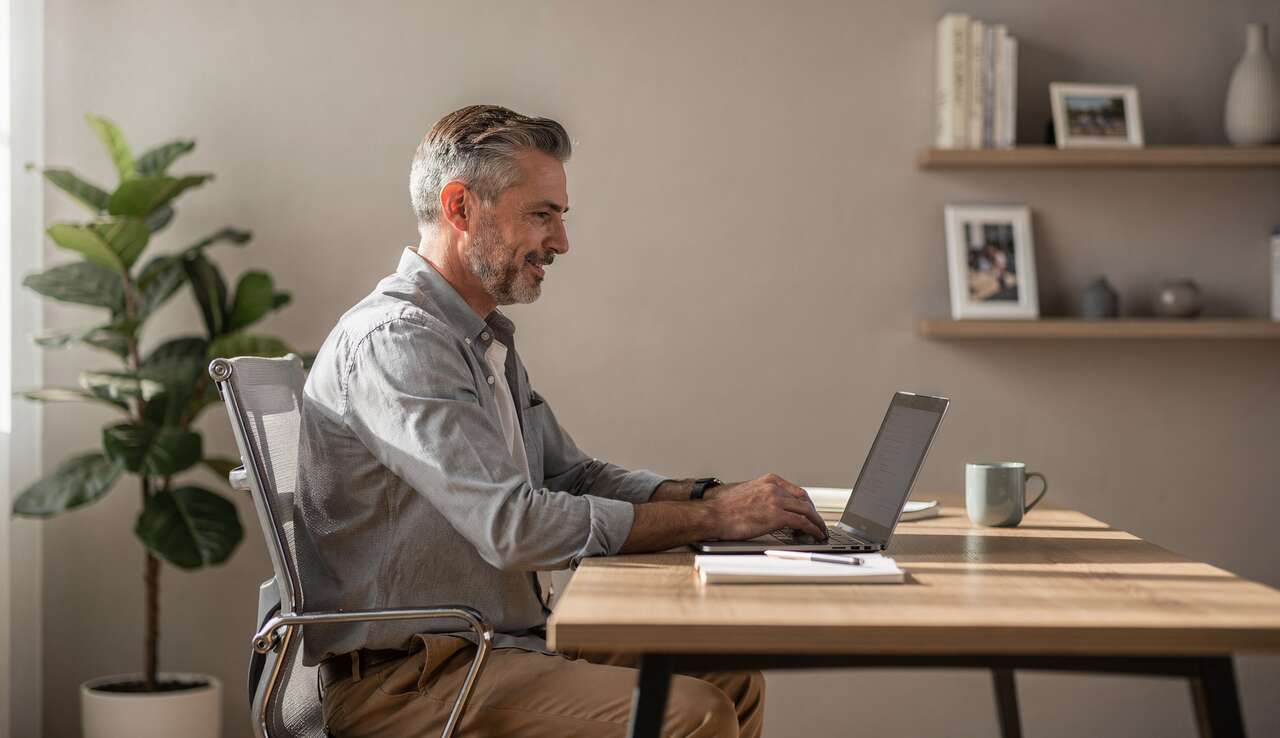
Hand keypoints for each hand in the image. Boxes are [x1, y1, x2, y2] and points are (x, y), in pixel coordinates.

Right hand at [705, 473, 827, 540]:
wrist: (713, 515)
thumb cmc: (724, 508)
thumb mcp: (746, 492)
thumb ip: (761, 495)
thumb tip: (768, 506)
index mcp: (769, 481)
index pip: (795, 490)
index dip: (805, 502)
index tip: (809, 510)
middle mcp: (775, 488)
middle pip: (804, 499)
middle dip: (813, 512)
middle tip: (817, 522)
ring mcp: (777, 501)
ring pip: (807, 510)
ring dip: (817, 522)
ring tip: (820, 530)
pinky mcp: (777, 516)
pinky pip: (802, 522)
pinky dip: (812, 529)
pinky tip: (815, 534)